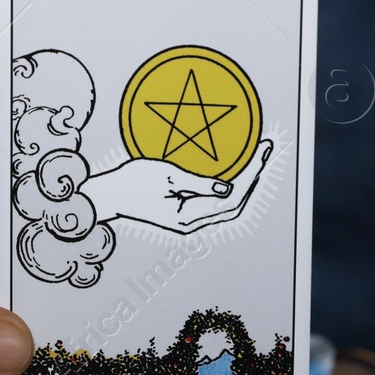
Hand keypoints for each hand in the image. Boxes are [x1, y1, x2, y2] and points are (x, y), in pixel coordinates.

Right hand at [84, 139, 274, 232]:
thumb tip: (228, 189)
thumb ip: (200, 183)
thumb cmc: (132, 181)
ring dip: (244, 184)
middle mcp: (191, 223)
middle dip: (252, 178)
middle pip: (234, 205)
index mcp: (187, 216)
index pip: (231, 198)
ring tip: (256, 160)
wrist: (109, 194)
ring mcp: (189, 221)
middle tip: (265, 151)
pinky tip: (237, 173)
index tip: (262, 151)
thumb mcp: (167, 175)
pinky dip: (230, 188)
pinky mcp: (185, 214)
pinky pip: (216, 204)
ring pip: (227, 206)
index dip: (251, 175)